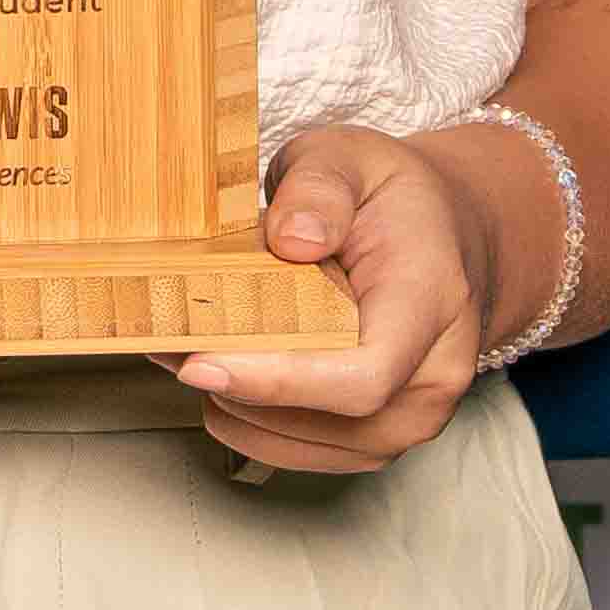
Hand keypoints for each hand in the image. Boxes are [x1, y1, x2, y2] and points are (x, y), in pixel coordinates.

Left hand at [159, 121, 523, 477]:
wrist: (445, 239)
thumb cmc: (393, 201)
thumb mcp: (353, 157)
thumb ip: (320, 185)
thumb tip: (292, 238)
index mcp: (433, 302)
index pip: (363, 375)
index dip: (279, 382)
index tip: (201, 362)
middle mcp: (433, 378)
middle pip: (325, 419)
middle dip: (235, 385)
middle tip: (164, 337)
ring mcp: (408, 419)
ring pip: (299, 445)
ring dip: (230, 403)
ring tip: (181, 344)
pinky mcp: (374, 439)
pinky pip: (295, 452)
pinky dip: (244, 416)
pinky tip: (218, 368)